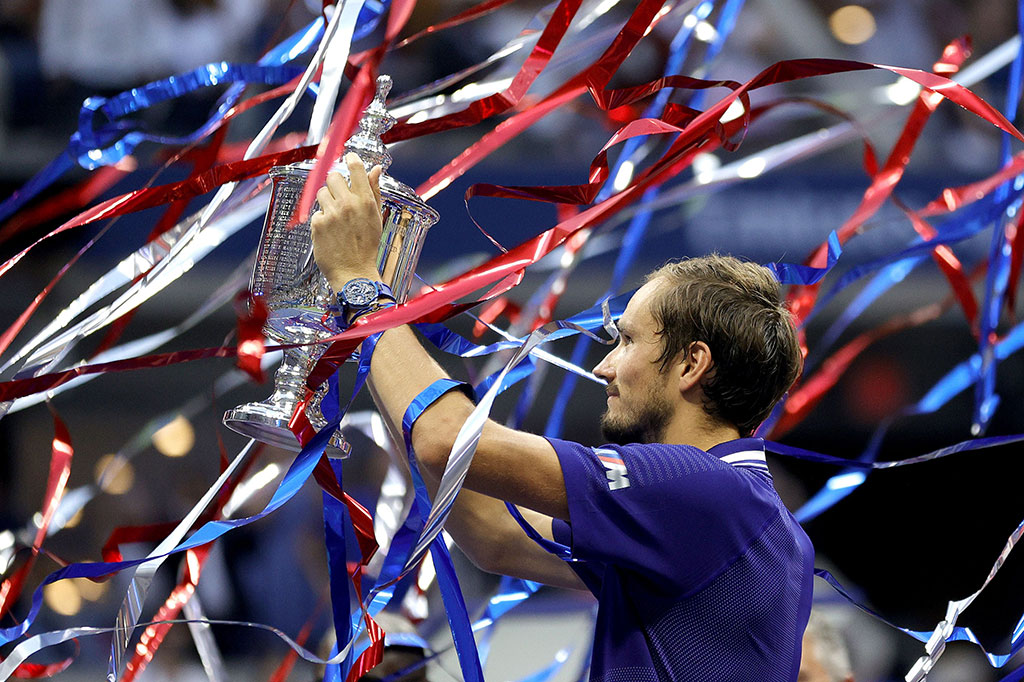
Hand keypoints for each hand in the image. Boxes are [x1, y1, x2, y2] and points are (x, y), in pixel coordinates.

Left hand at [311, 152, 383, 290]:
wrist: (354, 272)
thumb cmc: (367, 246)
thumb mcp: (376, 217)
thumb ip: (374, 191)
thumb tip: (375, 170)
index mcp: (365, 201)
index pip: (356, 168)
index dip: (351, 159)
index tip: (349, 157)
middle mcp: (348, 204)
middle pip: (333, 176)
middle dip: (335, 184)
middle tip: (339, 196)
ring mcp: (331, 214)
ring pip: (321, 193)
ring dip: (327, 201)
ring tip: (335, 217)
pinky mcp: (318, 224)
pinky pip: (316, 212)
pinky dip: (322, 220)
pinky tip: (330, 231)